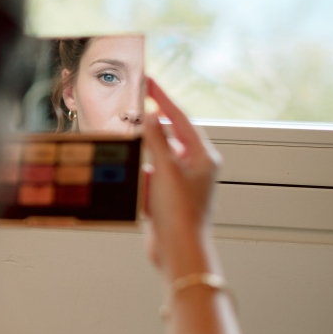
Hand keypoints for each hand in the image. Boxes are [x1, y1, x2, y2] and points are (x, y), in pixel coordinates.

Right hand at [142, 78, 221, 281]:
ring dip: (144, 154)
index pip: (180, 119)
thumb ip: (156, 140)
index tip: (149, 82)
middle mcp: (195, 168)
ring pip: (158, 158)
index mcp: (202, 157)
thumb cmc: (180, 213)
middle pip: (170, 136)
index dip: (163, 99)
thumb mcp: (166, 169)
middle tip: (133, 110)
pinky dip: (141, 176)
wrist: (178, 251)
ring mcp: (181, 184)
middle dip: (151, 127)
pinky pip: (151, 178)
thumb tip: (150, 115)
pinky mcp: (167, 199)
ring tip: (130, 146)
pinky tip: (134, 180)